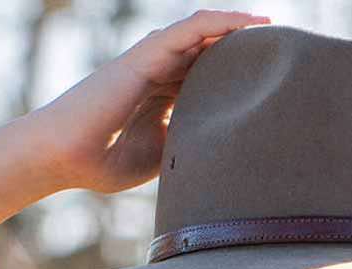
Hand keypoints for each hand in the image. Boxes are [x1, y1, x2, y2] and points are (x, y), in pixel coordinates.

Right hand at [32, 9, 271, 195]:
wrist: (65, 155)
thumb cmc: (103, 161)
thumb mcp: (162, 157)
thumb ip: (189, 148)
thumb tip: (226, 162)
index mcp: (164, 94)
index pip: (210, 75)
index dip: (241, 75)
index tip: (274, 83)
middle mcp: (161, 70)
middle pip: (212, 50)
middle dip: (247, 49)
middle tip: (286, 51)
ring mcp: (153, 59)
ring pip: (205, 33)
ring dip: (240, 29)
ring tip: (274, 28)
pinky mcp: (147, 55)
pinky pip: (192, 30)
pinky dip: (222, 24)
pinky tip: (250, 24)